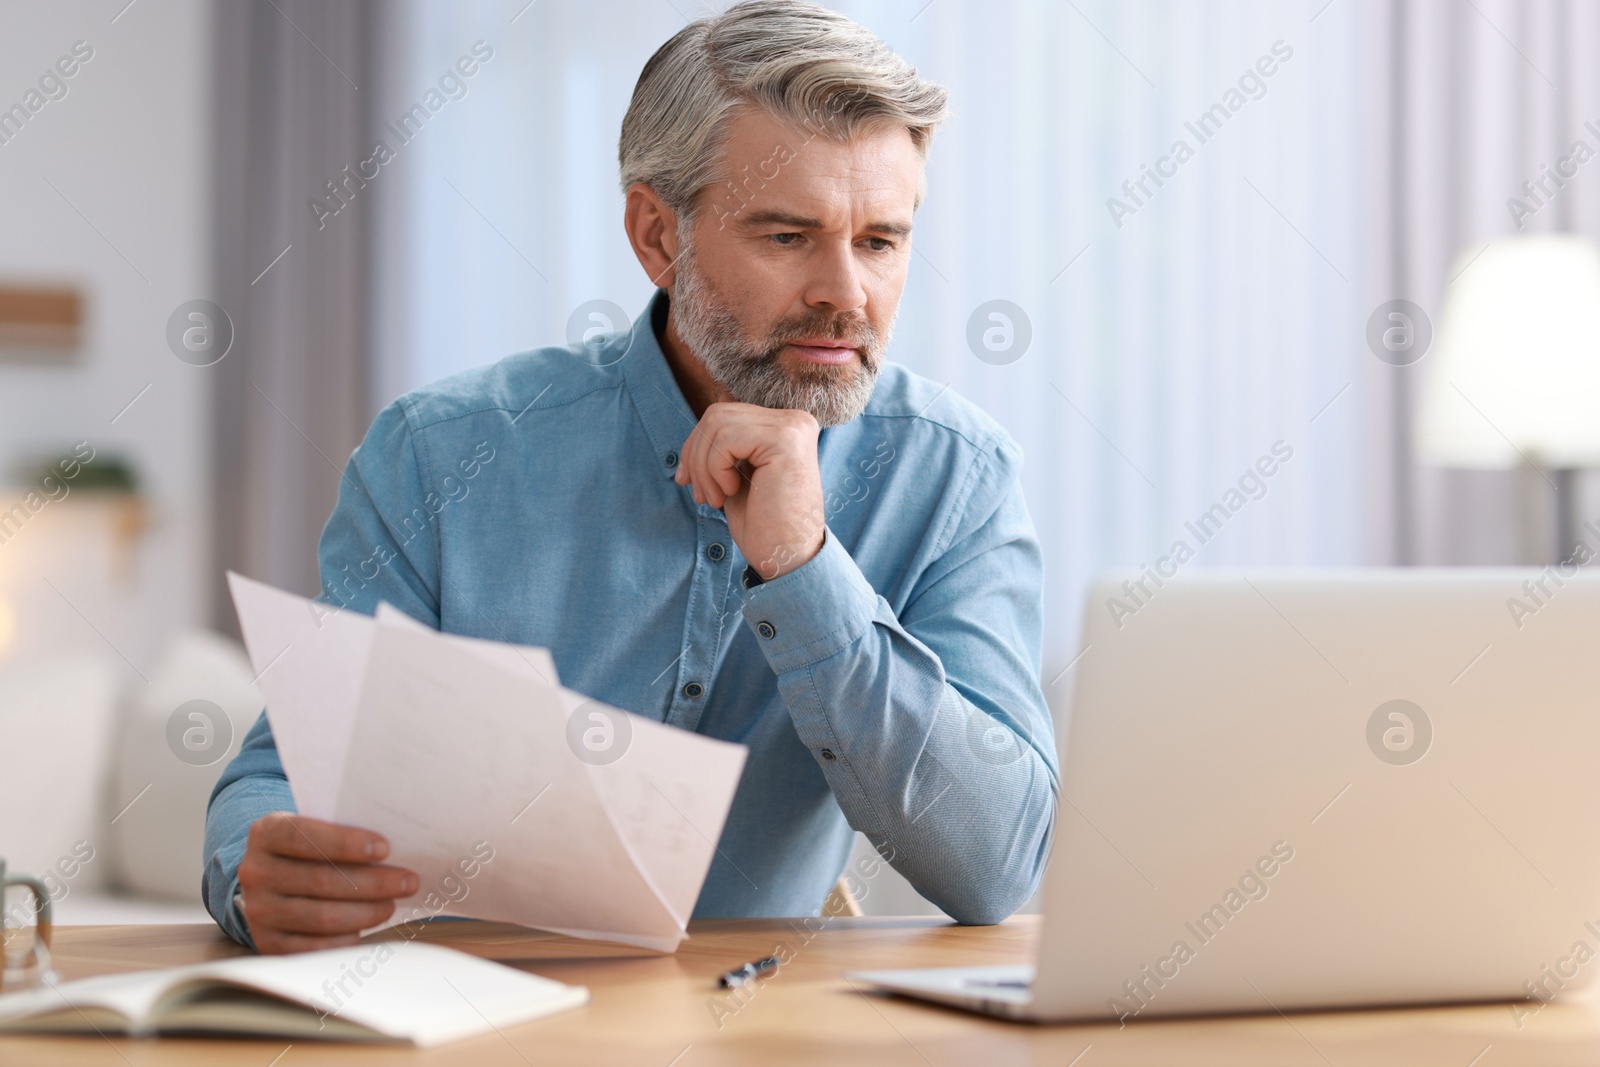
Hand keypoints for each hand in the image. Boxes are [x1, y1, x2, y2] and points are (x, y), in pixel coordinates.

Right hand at [236, 813, 417, 954]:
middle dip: (373, 882)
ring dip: (365, 912)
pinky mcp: (269, 942)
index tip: (385, 848)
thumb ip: (342, 828)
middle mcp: (256, 872)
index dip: (345, 843)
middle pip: (320, 880)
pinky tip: (365, 928)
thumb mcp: (315, 826)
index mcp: (266, 833)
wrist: (271, 877)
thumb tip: (392, 845)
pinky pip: (312, 947)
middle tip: (408, 881)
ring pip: (321, 916)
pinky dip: (344, 939)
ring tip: (392, 904)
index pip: (303, 836)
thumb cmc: (309, 847)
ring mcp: (259, 910)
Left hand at [673, 401, 824, 579]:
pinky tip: (730, 492)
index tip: (688, 480)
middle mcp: (795, 420)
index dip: (696, 445)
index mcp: (785, 426)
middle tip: (700, 494)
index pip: (724, 414)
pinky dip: (715, 469)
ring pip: (718, 424)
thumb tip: (697, 429)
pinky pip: (726, 440)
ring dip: (704, 467)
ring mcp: (793, 427)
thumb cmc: (762, 524)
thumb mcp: (736, 475)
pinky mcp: (786, 440)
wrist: (786, 559)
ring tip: (715, 498)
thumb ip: (724, 447)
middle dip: (695, 455)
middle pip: (717, 414)